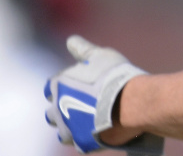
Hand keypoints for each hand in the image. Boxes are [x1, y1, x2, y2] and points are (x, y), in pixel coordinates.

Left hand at [44, 35, 163, 153]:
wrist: (129, 103)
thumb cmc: (114, 75)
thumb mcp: (100, 56)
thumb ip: (83, 50)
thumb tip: (71, 40)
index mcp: (58, 85)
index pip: (51, 87)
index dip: (65, 86)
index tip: (78, 85)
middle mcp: (57, 108)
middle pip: (53, 111)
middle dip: (64, 108)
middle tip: (84, 103)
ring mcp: (67, 128)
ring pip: (63, 130)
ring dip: (72, 125)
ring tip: (90, 119)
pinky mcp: (80, 143)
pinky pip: (78, 141)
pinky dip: (86, 135)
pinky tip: (98, 129)